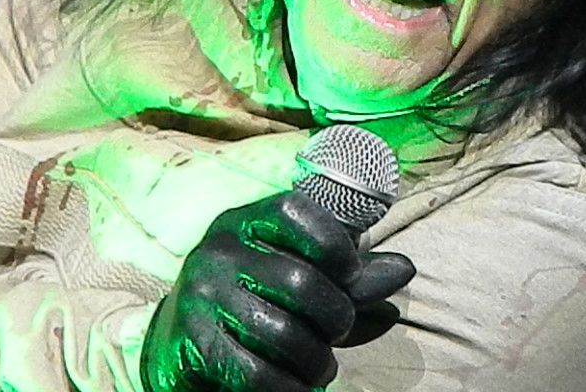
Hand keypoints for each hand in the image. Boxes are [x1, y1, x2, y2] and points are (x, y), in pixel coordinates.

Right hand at [140, 191, 414, 391]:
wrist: (180, 344)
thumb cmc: (258, 300)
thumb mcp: (298, 272)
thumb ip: (351, 274)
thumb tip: (405, 269)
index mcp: (244, 221)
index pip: (295, 211)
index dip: (334, 243)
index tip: (350, 274)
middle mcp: (218, 251)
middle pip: (300, 282)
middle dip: (335, 317)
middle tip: (338, 331)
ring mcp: (200, 297)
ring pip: (285, 334)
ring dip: (317, 362)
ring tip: (320, 367)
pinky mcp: (194, 346)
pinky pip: (257, 374)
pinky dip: (290, 388)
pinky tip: (297, 385)